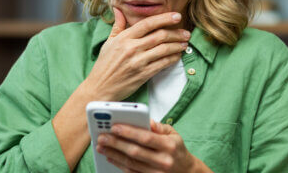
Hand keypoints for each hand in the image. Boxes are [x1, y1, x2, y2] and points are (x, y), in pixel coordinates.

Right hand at [83, 7, 190, 100]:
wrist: (100, 87)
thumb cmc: (104, 65)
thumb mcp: (109, 42)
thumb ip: (118, 25)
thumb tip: (118, 10)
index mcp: (124, 38)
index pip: (148, 24)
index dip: (164, 18)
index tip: (176, 16)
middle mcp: (132, 48)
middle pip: (160, 35)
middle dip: (176, 33)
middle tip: (185, 32)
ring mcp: (138, 62)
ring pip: (164, 49)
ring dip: (177, 45)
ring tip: (184, 43)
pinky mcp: (143, 74)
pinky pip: (163, 63)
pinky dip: (172, 58)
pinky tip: (177, 55)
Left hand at [96, 120, 210, 172]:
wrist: (186, 172)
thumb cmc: (177, 149)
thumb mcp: (173, 134)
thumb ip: (158, 127)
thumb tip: (145, 120)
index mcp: (169, 146)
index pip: (146, 138)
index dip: (129, 132)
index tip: (114, 126)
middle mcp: (163, 160)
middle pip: (135, 151)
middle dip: (116, 143)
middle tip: (102, 136)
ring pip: (130, 163)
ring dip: (113, 154)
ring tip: (101, 146)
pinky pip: (131, 172)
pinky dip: (119, 164)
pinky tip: (110, 157)